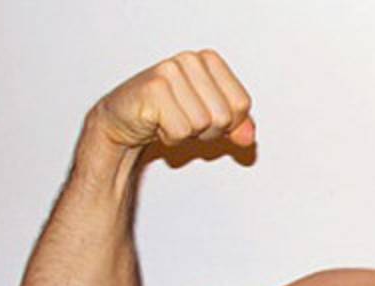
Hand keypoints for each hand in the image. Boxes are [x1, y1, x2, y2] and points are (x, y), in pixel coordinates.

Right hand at [91, 49, 254, 148]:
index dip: (228, 122)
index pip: (241, 104)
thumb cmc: (168, 114)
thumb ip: (237, 125)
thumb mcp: (211, 118)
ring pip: (203, 124)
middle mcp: (190, 60)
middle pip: (224, 116)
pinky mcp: (152, 89)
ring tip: (169, 121)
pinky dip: (171, 137)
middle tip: (184, 121)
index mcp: (209, 60)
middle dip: (207, 131)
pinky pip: (181, 131)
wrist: (124, 120)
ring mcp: (169, 71)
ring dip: (187, 134)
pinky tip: (157, 124)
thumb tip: (250, 137)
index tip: (205, 115)